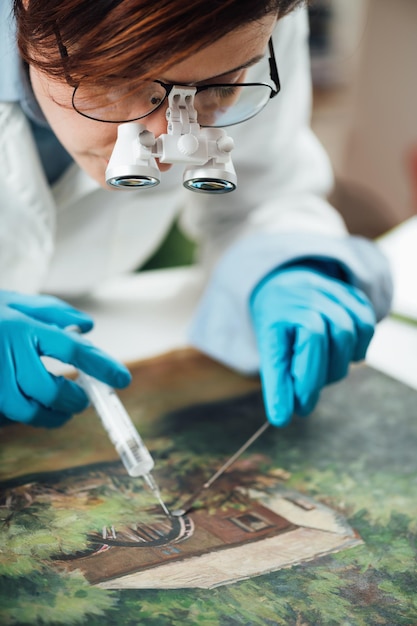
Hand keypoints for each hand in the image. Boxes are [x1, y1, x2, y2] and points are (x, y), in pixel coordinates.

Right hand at [0, 291, 130, 427]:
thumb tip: (87, 326)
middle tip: (83, 399)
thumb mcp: (16, 301)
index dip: (101, 366)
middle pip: (49, 388)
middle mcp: (5, 350)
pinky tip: (35, 408)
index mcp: (22, 325)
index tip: (123, 379)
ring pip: (26, 409)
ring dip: (52, 415)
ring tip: (64, 410)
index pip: (73, 349)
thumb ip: (54, 312)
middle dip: (72, 399)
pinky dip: (26, 416)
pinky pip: (6, 415)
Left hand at [250, 268, 375, 425]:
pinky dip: (359, 347)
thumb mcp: (269, 347)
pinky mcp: (351, 295)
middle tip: (304, 399)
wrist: (287, 284)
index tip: (280, 418)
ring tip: (323, 372)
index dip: (281, 388)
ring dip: (337, 365)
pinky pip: (365, 326)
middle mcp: (300, 300)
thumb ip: (278, 379)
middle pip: (317, 345)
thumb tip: (282, 417)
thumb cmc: (278, 325)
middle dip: (312, 382)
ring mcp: (328, 293)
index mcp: (274, 317)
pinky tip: (345, 353)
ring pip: (345, 335)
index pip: (279, 355)